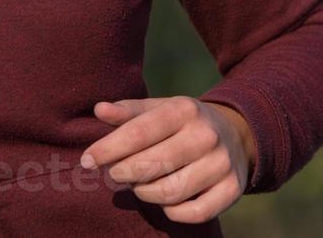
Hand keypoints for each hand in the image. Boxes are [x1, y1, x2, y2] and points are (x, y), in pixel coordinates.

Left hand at [79, 96, 255, 224]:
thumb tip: (99, 110)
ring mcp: (221, 164)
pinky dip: (172, 211)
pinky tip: (165, 200)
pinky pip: (193, 213)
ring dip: (144, 192)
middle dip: (124, 172)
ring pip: (169, 193)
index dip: (108, 149)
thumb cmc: (184, 123)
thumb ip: (128, 112)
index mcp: (185, 110)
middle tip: (117, 172)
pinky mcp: (231, 190)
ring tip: (140, 184)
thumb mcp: (160, 109)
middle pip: (151, 165)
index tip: (86, 160)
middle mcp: (206, 135)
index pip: (138, 133)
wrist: (236, 134)